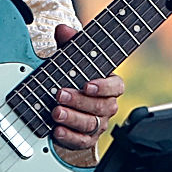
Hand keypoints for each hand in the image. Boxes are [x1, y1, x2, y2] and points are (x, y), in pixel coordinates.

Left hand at [49, 23, 123, 149]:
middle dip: (80, 101)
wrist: (60, 100)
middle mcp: (106, 106)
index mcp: (108, 84)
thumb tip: (63, 30)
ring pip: (91, 124)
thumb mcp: (69, 57)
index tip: (88, 84)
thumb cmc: (71, 76)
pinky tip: (57, 130)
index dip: (104, 87)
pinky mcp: (85, 139)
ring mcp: (97, 124)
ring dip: (73, 118)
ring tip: (55, 112)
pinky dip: (69, 137)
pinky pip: (82, 141)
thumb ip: (69, 44)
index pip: (116, 86)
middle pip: (102, 107)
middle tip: (60, 94)